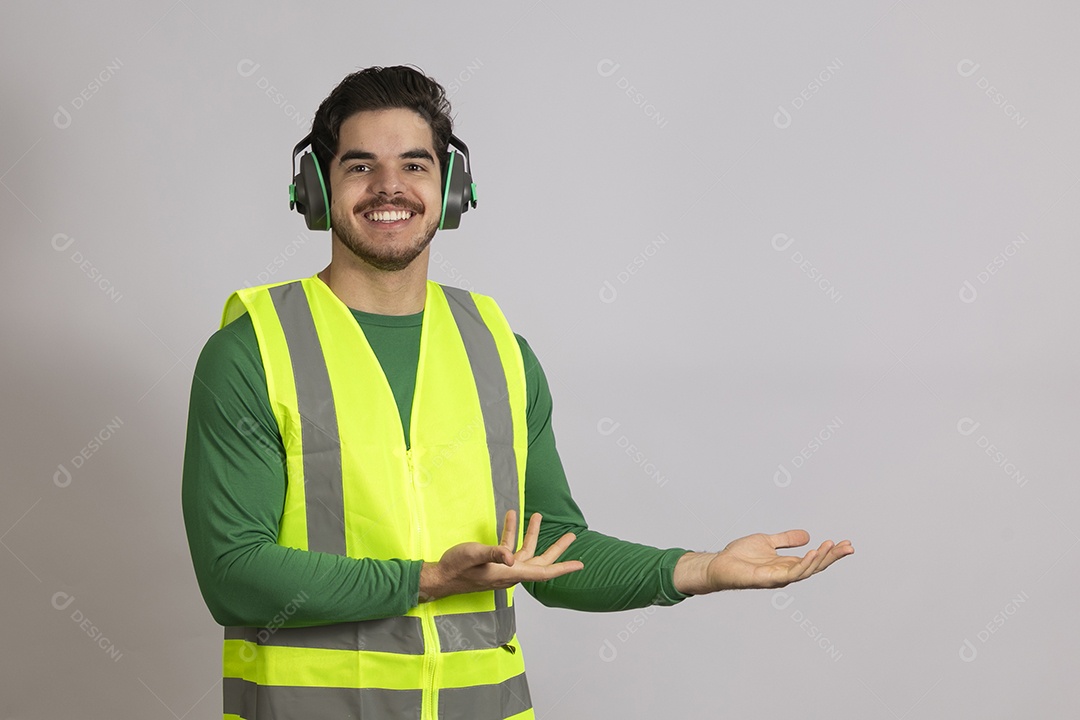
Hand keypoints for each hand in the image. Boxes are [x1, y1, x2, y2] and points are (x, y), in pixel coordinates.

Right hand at [419, 511, 583, 601]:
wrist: (441, 577)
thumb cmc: (457, 568)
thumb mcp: (474, 556)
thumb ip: (493, 554)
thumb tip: (510, 557)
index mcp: (510, 573)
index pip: (543, 571)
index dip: (562, 567)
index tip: (580, 565)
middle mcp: (511, 572)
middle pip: (541, 561)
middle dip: (557, 548)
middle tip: (571, 535)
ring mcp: (503, 568)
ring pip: (526, 552)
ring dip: (532, 533)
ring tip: (537, 516)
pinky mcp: (494, 563)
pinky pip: (509, 547)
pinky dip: (511, 532)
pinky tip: (510, 517)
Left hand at [674, 530, 852, 594]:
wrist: (720, 564)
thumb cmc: (740, 556)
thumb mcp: (767, 541)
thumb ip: (786, 540)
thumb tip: (807, 535)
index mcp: (788, 564)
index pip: (815, 559)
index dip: (831, 552)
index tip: (847, 543)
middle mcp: (787, 573)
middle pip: (816, 566)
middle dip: (834, 557)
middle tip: (850, 547)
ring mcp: (780, 578)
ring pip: (807, 570)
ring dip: (822, 558)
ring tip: (832, 545)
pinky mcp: (770, 579)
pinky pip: (792, 572)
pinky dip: (804, 563)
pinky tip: (813, 551)